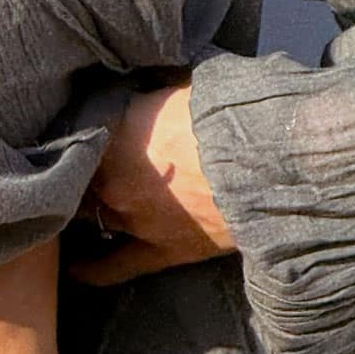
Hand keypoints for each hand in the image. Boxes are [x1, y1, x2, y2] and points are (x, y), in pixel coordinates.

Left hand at [65, 81, 238, 285]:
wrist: (281, 159)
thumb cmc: (239, 112)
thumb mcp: (186, 84)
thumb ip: (152, 94)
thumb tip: (141, 89)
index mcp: (115, 132)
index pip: (75, 135)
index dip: (75, 134)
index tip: (76, 132)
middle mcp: (112, 179)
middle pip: (74, 179)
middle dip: (75, 173)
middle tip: (78, 169)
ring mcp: (133, 219)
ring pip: (87, 217)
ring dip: (83, 210)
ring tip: (76, 207)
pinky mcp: (160, 250)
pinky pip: (111, 268)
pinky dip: (89, 269)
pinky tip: (73, 267)